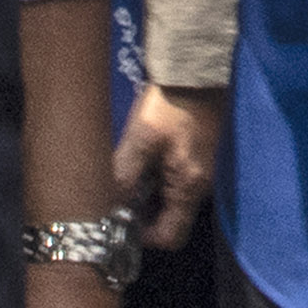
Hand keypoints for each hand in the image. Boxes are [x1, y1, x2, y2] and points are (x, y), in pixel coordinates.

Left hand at [114, 83, 226, 250]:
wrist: (196, 70)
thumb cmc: (169, 105)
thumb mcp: (141, 139)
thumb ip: (124, 175)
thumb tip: (107, 205)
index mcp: (189, 189)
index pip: (171, 238)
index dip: (144, 237)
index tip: (119, 220)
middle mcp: (200, 187)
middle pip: (169, 219)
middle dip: (140, 212)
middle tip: (114, 195)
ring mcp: (201, 170)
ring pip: (169, 198)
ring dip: (145, 192)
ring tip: (122, 174)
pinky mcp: (196, 154)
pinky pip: (173, 179)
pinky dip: (154, 176)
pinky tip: (137, 157)